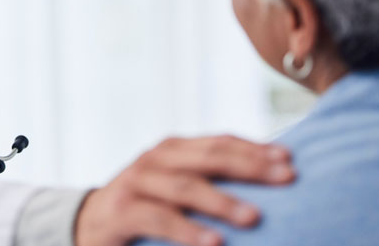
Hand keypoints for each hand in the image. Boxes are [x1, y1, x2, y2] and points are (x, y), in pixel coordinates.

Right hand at [73, 135, 294, 245]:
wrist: (87, 225)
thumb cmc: (145, 208)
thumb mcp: (174, 187)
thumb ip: (207, 181)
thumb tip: (266, 183)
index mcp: (173, 149)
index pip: (220, 142)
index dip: (255, 148)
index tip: (290, 160)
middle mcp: (156, 158)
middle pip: (209, 157)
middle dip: (250, 166)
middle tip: (286, 177)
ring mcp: (138, 182)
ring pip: (186, 187)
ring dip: (222, 202)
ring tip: (255, 218)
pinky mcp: (123, 211)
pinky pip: (161, 219)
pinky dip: (189, 231)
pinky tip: (215, 243)